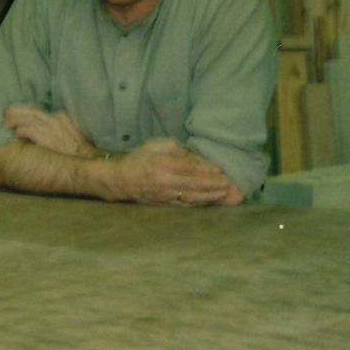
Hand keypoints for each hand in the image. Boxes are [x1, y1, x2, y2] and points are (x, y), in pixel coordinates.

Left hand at [2, 104, 95, 157]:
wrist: (86, 161)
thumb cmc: (74, 152)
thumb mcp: (67, 133)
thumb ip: (54, 128)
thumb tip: (36, 128)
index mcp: (59, 117)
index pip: (35, 109)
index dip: (21, 109)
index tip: (12, 112)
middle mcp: (54, 120)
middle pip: (29, 110)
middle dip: (14, 111)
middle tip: (4, 116)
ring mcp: (51, 128)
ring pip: (27, 119)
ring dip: (14, 120)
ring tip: (5, 125)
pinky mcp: (48, 138)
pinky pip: (29, 130)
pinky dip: (20, 131)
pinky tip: (16, 135)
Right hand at [114, 139, 240, 206]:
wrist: (120, 181)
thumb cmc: (138, 160)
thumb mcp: (154, 145)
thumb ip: (176, 148)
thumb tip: (196, 153)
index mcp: (162, 164)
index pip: (190, 167)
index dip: (207, 169)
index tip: (221, 168)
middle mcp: (164, 182)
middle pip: (194, 183)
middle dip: (213, 184)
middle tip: (229, 182)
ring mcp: (165, 195)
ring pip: (192, 196)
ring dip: (210, 195)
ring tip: (224, 192)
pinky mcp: (164, 204)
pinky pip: (186, 204)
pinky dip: (199, 202)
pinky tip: (210, 200)